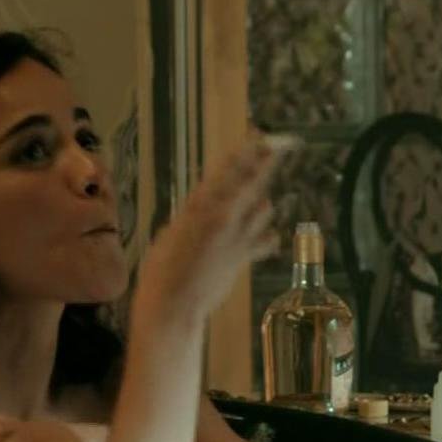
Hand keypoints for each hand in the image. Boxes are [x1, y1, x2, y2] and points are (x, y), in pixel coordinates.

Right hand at [134, 134, 287, 324]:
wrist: (173, 305)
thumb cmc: (160, 270)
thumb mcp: (171, 233)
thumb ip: (192, 217)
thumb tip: (204, 208)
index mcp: (199, 205)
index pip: (227, 170)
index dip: (245, 150)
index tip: (258, 136)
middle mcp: (222, 216)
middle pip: (252, 180)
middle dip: (266, 161)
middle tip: (280, 146)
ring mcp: (237, 237)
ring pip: (264, 208)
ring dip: (262, 205)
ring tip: (258, 205)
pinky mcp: (244, 257)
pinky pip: (267, 240)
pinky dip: (267, 238)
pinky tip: (268, 238)